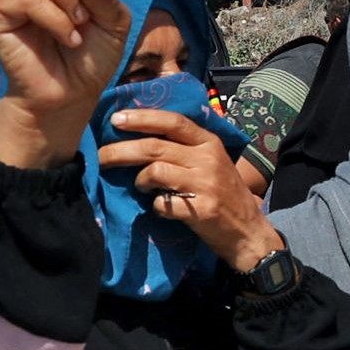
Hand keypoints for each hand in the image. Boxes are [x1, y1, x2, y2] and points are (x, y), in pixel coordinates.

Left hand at [98, 106, 281, 268]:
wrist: (248, 232)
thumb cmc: (224, 194)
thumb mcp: (212, 162)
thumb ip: (185, 149)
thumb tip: (140, 137)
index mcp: (210, 143)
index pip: (173, 122)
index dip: (143, 118)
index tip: (116, 119)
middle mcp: (209, 159)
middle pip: (155, 147)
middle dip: (121, 151)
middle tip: (100, 157)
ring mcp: (206, 184)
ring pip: (155, 171)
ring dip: (139, 181)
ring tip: (140, 187)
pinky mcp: (201, 209)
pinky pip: (162, 202)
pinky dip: (155, 206)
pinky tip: (161, 208)